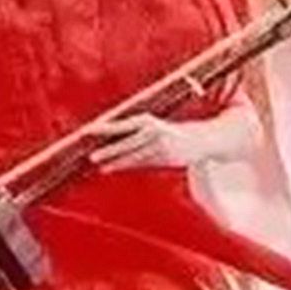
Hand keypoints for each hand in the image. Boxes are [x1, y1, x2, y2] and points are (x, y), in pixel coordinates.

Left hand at [84, 114, 204, 172]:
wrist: (203, 139)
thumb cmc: (172, 130)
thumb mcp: (155, 125)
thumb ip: (137, 129)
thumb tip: (111, 132)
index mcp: (148, 121)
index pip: (123, 126)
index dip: (105, 128)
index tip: (87, 131)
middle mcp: (153, 133)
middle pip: (126, 144)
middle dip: (109, 151)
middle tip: (91, 156)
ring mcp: (160, 147)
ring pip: (133, 157)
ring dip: (115, 161)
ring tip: (99, 165)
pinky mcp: (165, 159)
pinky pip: (141, 163)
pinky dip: (125, 165)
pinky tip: (110, 168)